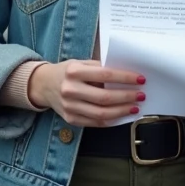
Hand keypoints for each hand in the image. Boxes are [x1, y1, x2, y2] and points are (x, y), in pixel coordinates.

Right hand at [28, 60, 146, 126]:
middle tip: (141, 95)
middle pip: (105, 97)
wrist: (43, 85)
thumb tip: (126, 76)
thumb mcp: (81, 63)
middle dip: (127, 97)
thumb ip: (100, 68)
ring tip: (135, 107)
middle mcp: (70, 89)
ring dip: (122, 111)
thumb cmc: (67, 72)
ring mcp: (69, 106)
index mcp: (74, 71)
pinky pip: (95, 122)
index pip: (106, 75)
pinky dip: (111, 120)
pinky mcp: (70, 119)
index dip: (125, 78)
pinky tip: (121, 115)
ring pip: (101, 113)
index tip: (140, 79)